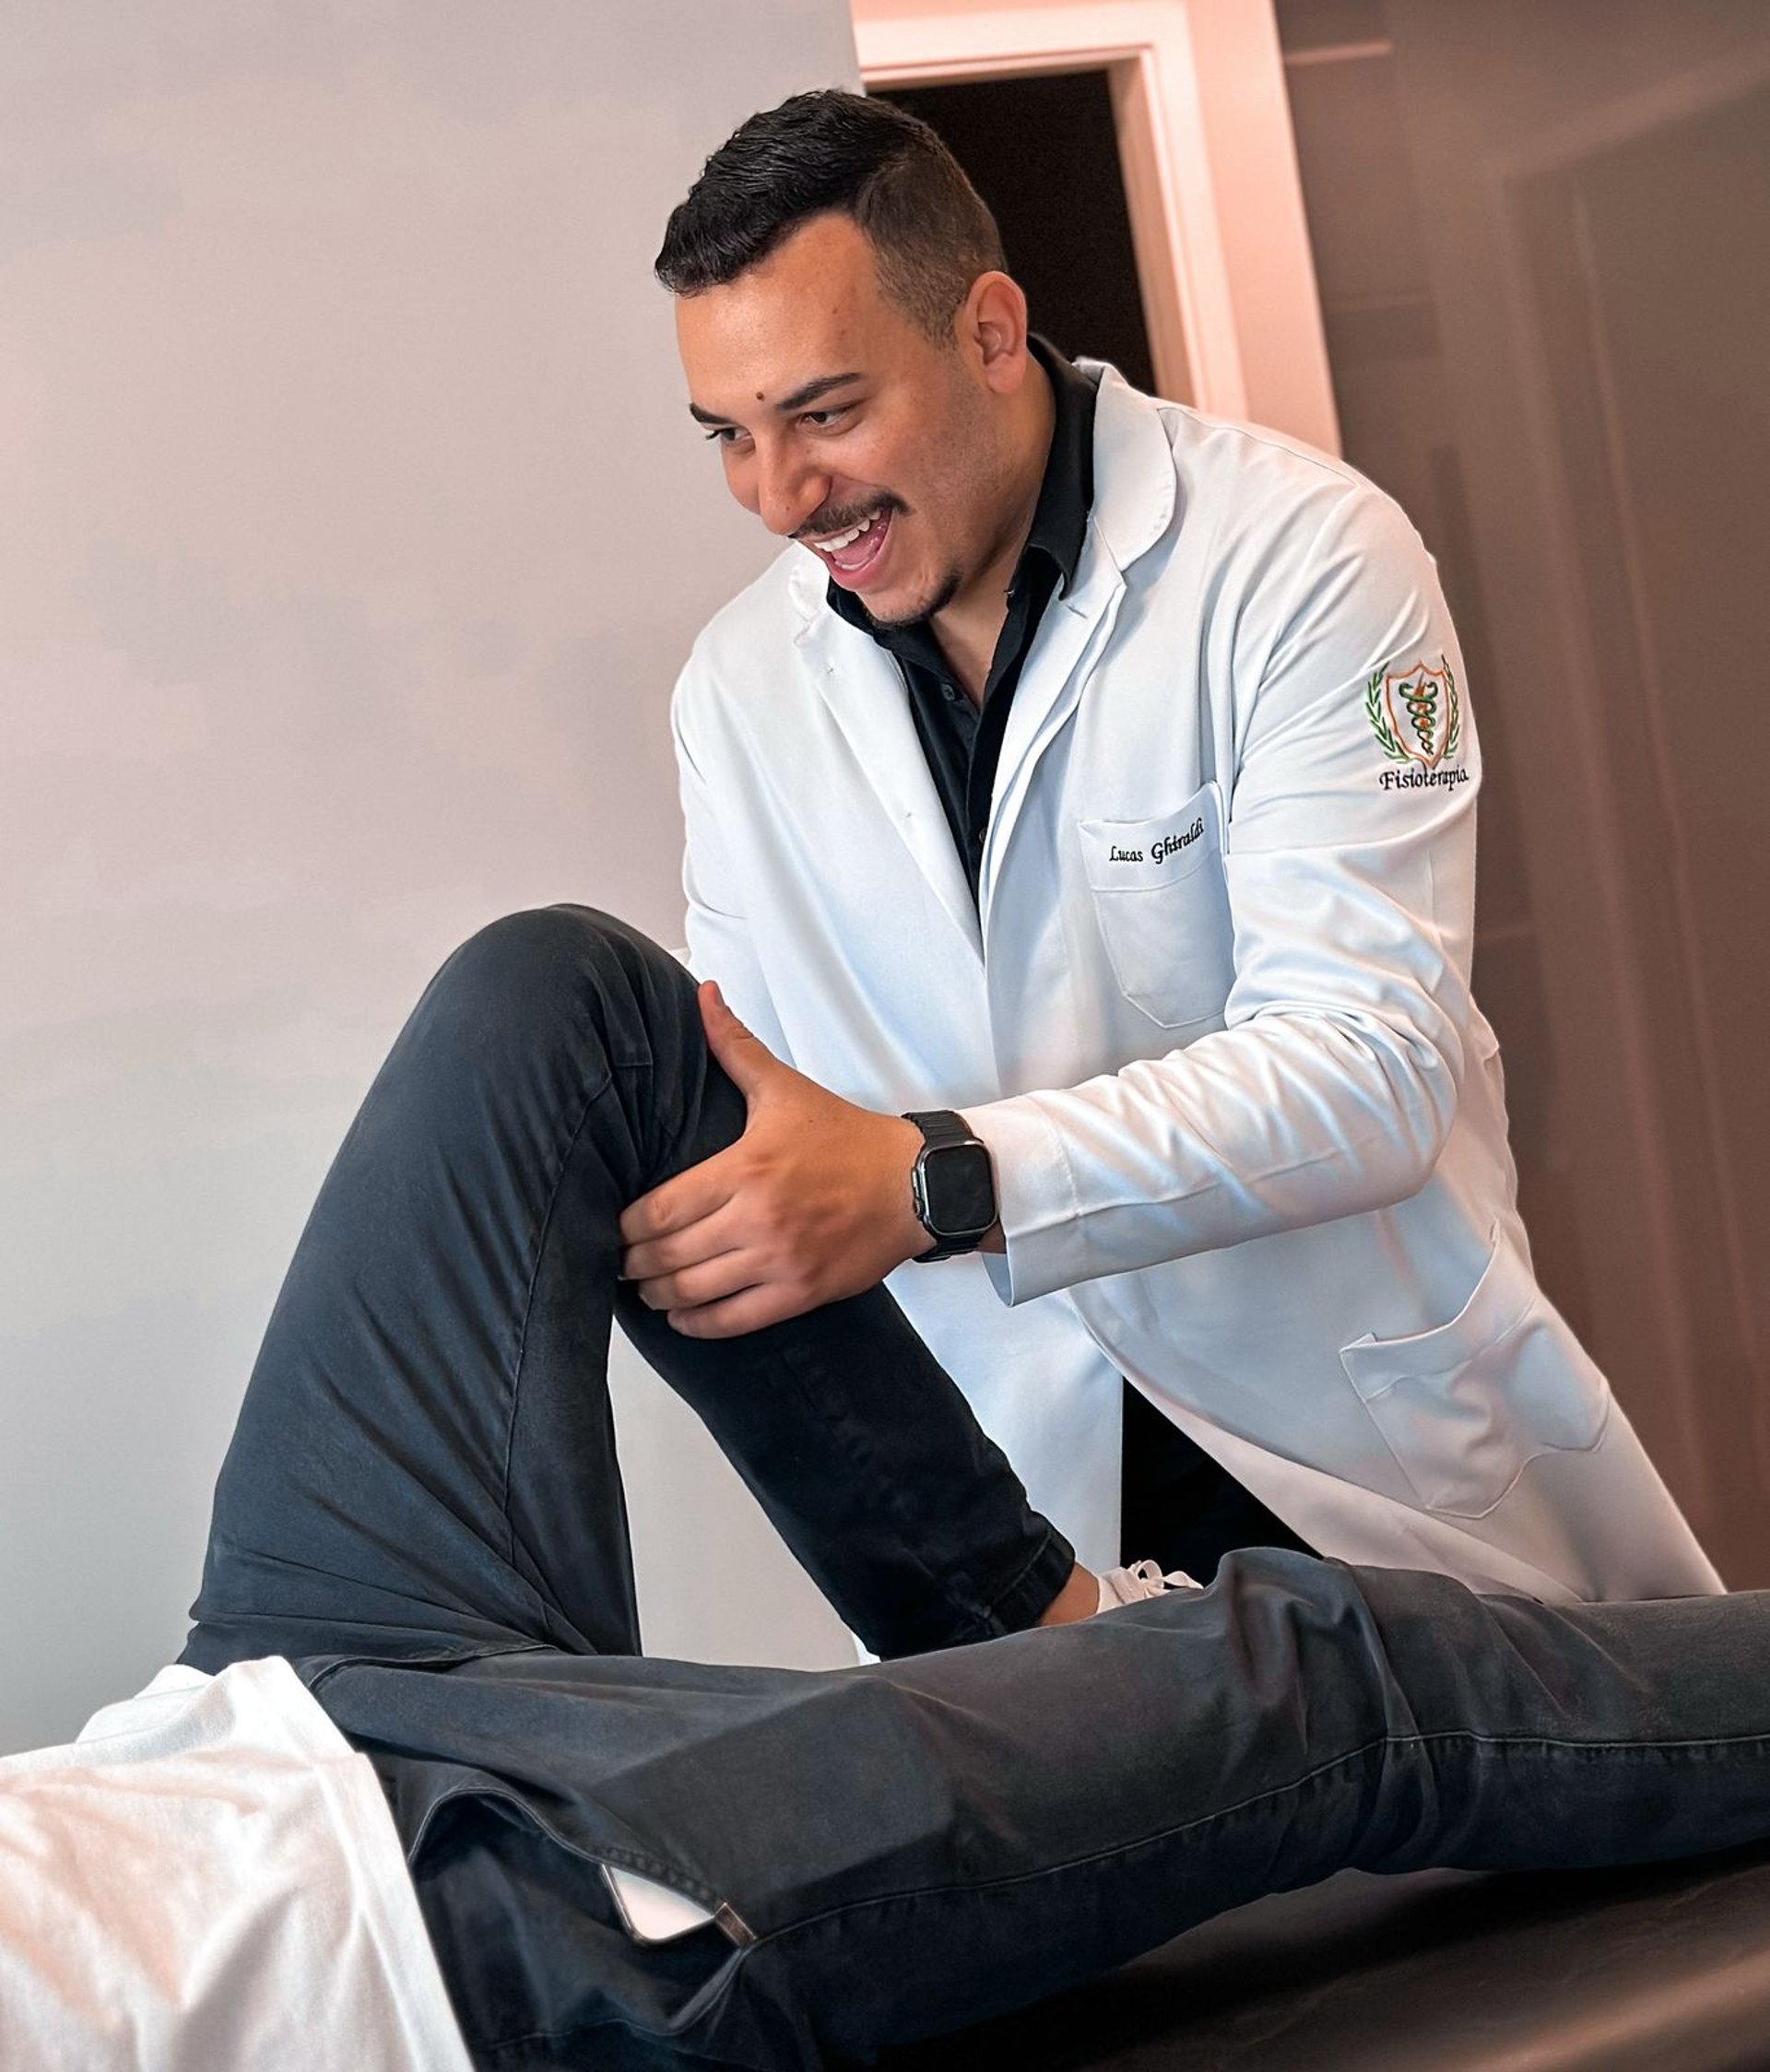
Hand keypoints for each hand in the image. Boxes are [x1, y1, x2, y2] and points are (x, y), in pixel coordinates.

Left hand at [618, 982, 929, 1336]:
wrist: (916, 1184)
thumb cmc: (847, 1139)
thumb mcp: (785, 1089)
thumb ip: (734, 1046)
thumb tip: (703, 995)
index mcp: (744, 1169)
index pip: (658, 1210)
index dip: (623, 1227)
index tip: (611, 1227)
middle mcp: (757, 1219)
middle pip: (666, 1256)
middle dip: (631, 1264)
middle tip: (619, 1261)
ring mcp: (779, 1261)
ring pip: (693, 1293)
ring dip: (657, 1296)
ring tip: (646, 1287)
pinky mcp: (801, 1292)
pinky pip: (732, 1321)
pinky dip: (697, 1324)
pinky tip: (682, 1315)